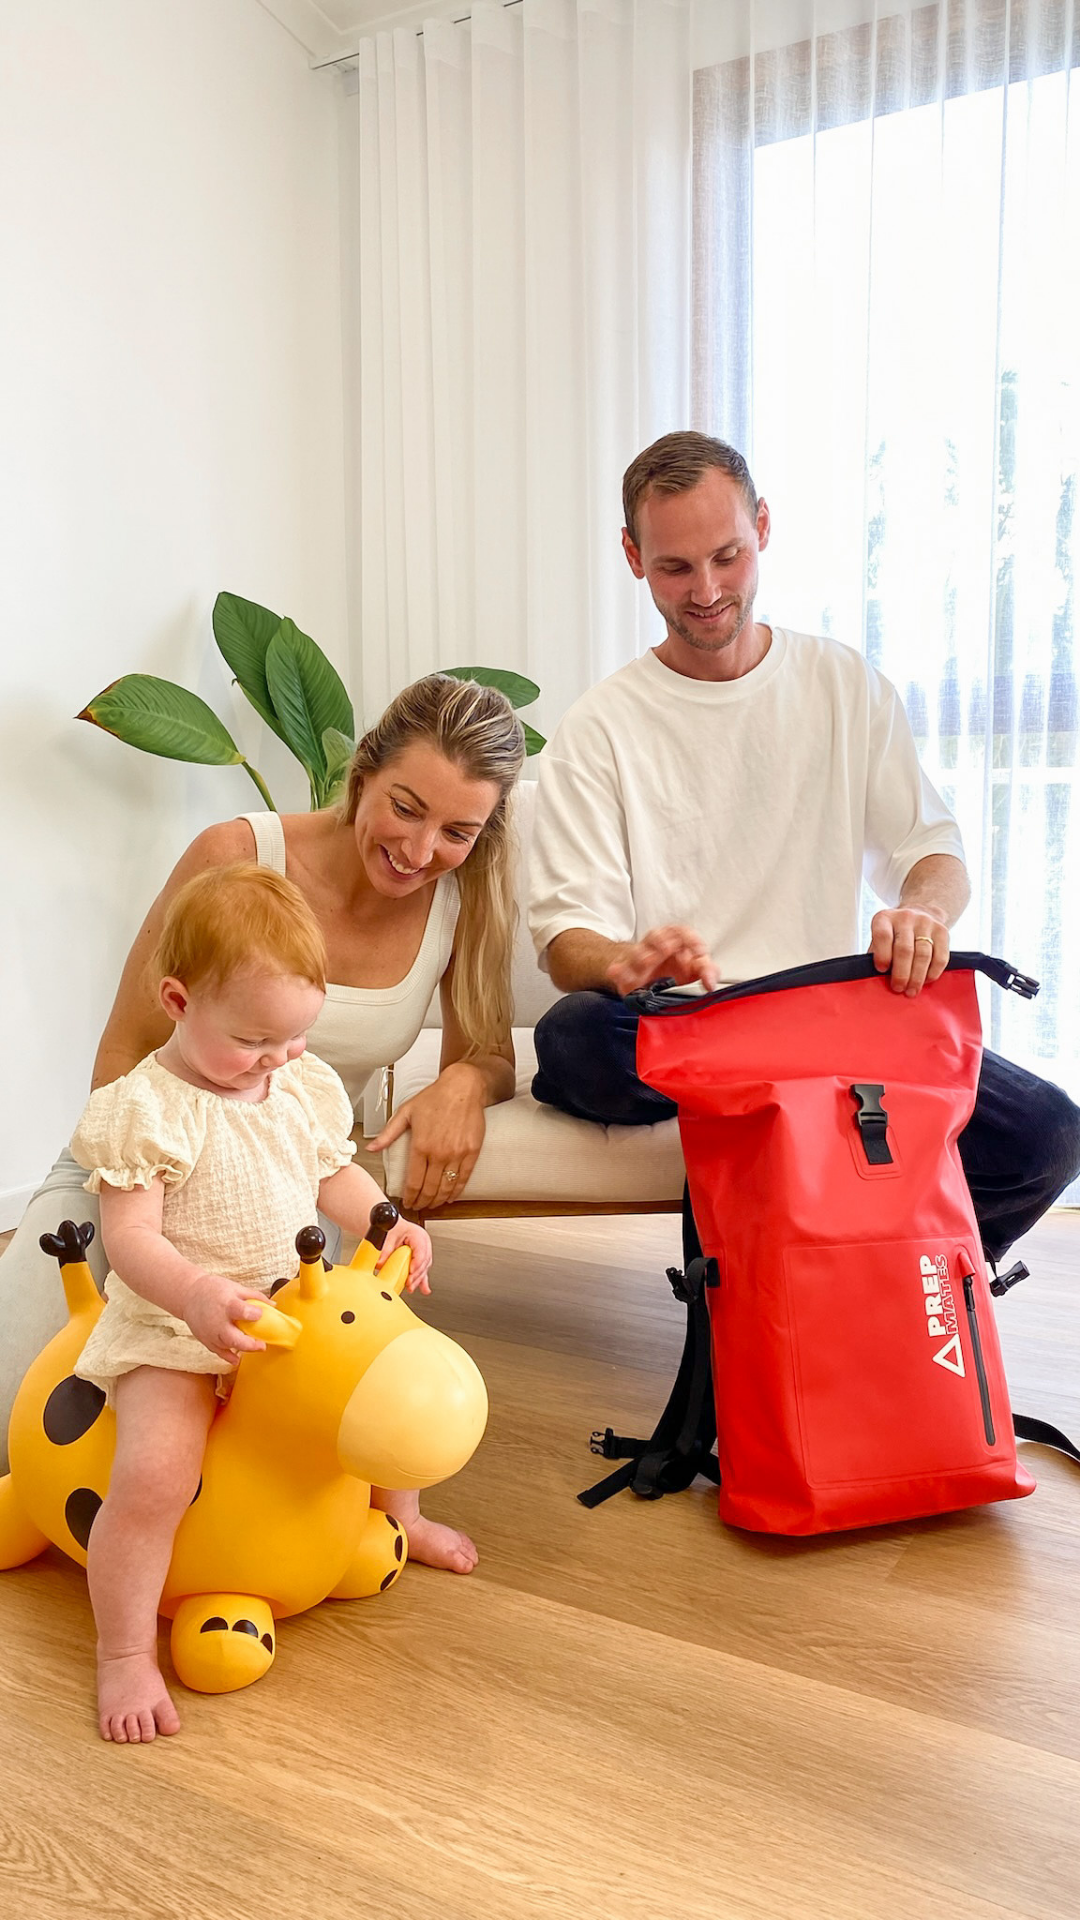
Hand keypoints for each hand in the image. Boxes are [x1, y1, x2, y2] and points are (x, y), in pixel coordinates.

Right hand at [183, 1273, 269, 1363]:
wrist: (189, 1295)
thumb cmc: (214, 1289)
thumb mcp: (235, 1287)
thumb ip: (254, 1297)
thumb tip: (273, 1306)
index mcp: (227, 1304)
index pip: (242, 1311)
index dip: (254, 1314)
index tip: (260, 1314)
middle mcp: (218, 1321)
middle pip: (234, 1338)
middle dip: (250, 1344)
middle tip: (263, 1345)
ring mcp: (211, 1333)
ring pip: (228, 1347)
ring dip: (243, 1350)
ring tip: (255, 1346)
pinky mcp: (206, 1340)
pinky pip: (219, 1353)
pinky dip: (229, 1358)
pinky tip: (237, 1359)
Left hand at [368, 1065, 486, 1210]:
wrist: (463, 1087)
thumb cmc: (435, 1097)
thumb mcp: (405, 1112)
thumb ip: (388, 1134)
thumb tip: (372, 1147)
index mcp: (420, 1145)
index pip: (414, 1182)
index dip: (410, 1197)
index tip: (408, 1201)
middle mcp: (439, 1153)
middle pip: (430, 1189)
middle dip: (423, 1202)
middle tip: (419, 1206)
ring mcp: (457, 1154)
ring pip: (446, 1187)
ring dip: (438, 1200)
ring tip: (433, 1204)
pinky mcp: (472, 1152)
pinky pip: (464, 1178)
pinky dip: (456, 1191)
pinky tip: (451, 1196)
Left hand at [378, 1217, 433, 1294]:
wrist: (391, 1227)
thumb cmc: (393, 1228)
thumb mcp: (387, 1237)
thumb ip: (384, 1250)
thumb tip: (380, 1263)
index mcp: (418, 1235)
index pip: (421, 1250)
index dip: (417, 1262)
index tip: (411, 1271)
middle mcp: (423, 1244)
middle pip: (424, 1261)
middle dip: (417, 1274)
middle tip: (409, 1283)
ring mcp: (423, 1252)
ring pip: (423, 1268)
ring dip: (418, 1279)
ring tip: (411, 1287)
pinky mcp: (419, 1260)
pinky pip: (422, 1271)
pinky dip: (422, 1281)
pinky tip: (424, 1289)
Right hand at [606, 925, 717, 996]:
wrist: (651, 980)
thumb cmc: (675, 970)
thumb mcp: (694, 969)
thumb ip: (707, 971)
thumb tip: (710, 983)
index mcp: (674, 940)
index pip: (681, 931)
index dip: (690, 938)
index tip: (699, 951)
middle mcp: (654, 945)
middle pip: (656, 936)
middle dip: (661, 942)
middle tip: (668, 949)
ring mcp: (638, 958)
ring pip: (637, 951)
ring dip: (641, 956)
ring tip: (646, 963)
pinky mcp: (626, 973)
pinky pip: (618, 969)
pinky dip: (617, 971)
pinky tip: (616, 973)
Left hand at [869, 907, 950, 995]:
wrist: (920, 912)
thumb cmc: (894, 934)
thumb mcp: (880, 938)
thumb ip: (877, 955)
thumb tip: (878, 980)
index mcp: (884, 918)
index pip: (883, 935)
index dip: (882, 955)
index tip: (882, 970)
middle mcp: (905, 917)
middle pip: (905, 949)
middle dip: (901, 973)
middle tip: (898, 988)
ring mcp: (925, 923)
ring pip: (923, 954)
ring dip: (917, 977)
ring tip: (912, 990)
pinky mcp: (942, 931)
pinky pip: (940, 957)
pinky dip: (933, 972)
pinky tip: (926, 981)